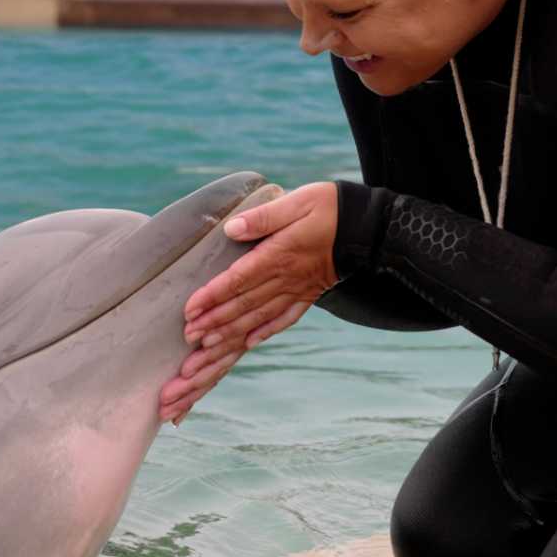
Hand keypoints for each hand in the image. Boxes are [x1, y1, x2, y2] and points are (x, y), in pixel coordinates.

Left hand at [158, 182, 338, 423]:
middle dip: (212, 328)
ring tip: (204, 353)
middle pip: (242, 308)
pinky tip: (247, 345)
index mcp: (279, 256)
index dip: (212, 296)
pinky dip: (263, 333)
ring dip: (229, 339)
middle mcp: (285, 280)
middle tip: (186, 345)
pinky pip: (282, 320)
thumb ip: (263, 217)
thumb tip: (231, 229)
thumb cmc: (329, 208)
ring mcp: (296, 292)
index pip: (238, 280)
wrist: (370, 229)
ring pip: (257, 320)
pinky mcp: (306, 296)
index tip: (189, 312)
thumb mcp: (297, 202)